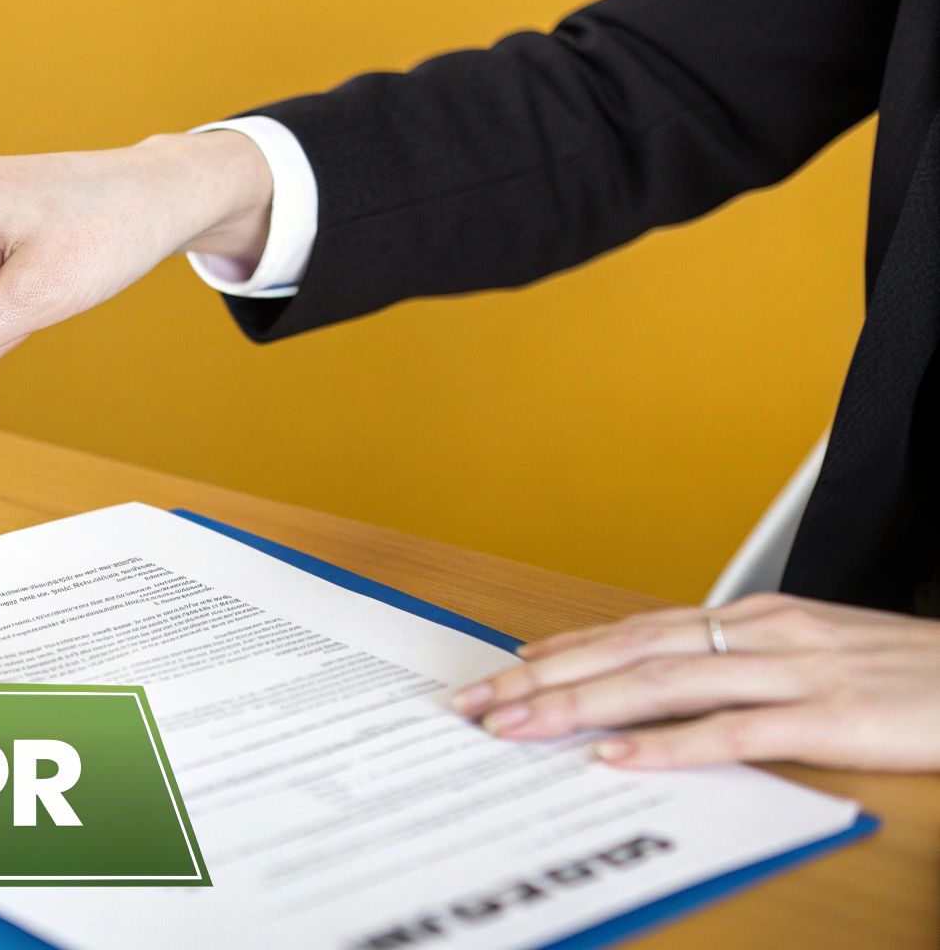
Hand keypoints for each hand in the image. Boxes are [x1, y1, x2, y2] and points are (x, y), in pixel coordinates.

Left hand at [451, 593, 939, 771]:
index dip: (564, 650)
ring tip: (517, 724)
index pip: (636, 629)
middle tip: (478, 702)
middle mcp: (763, 633)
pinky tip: (617, 755)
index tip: (504, 670)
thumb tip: (669, 681)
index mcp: (756, 618)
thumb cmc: (913, 676)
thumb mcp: (816, 654)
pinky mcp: (828, 716)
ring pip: (660, 681)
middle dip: (544, 677)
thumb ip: (744, 665)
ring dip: (579, 704)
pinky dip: (668, 743)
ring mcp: (794, 671)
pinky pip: (733, 730)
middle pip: (628, 650)